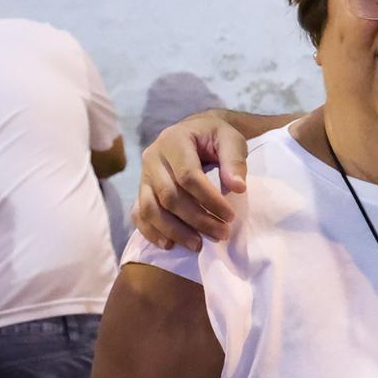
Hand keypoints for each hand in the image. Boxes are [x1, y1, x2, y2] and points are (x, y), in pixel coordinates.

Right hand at [133, 110, 249, 250]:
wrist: (194, 132)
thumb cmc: (214, 137)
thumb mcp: (230, 139)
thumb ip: (234, 160)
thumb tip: (238, 187)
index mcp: (174, 140)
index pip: (187, 176)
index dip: (209, 199)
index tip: (230, 216)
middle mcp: (152, 157)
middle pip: (169, 196)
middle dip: (196, 219)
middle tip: (221, 234)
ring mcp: (143, 175)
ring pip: (150, 209)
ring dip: (174, 231)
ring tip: (198, 245)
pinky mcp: (140, 190)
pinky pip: (138, 214)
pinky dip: (151, 232)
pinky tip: (169, 245)